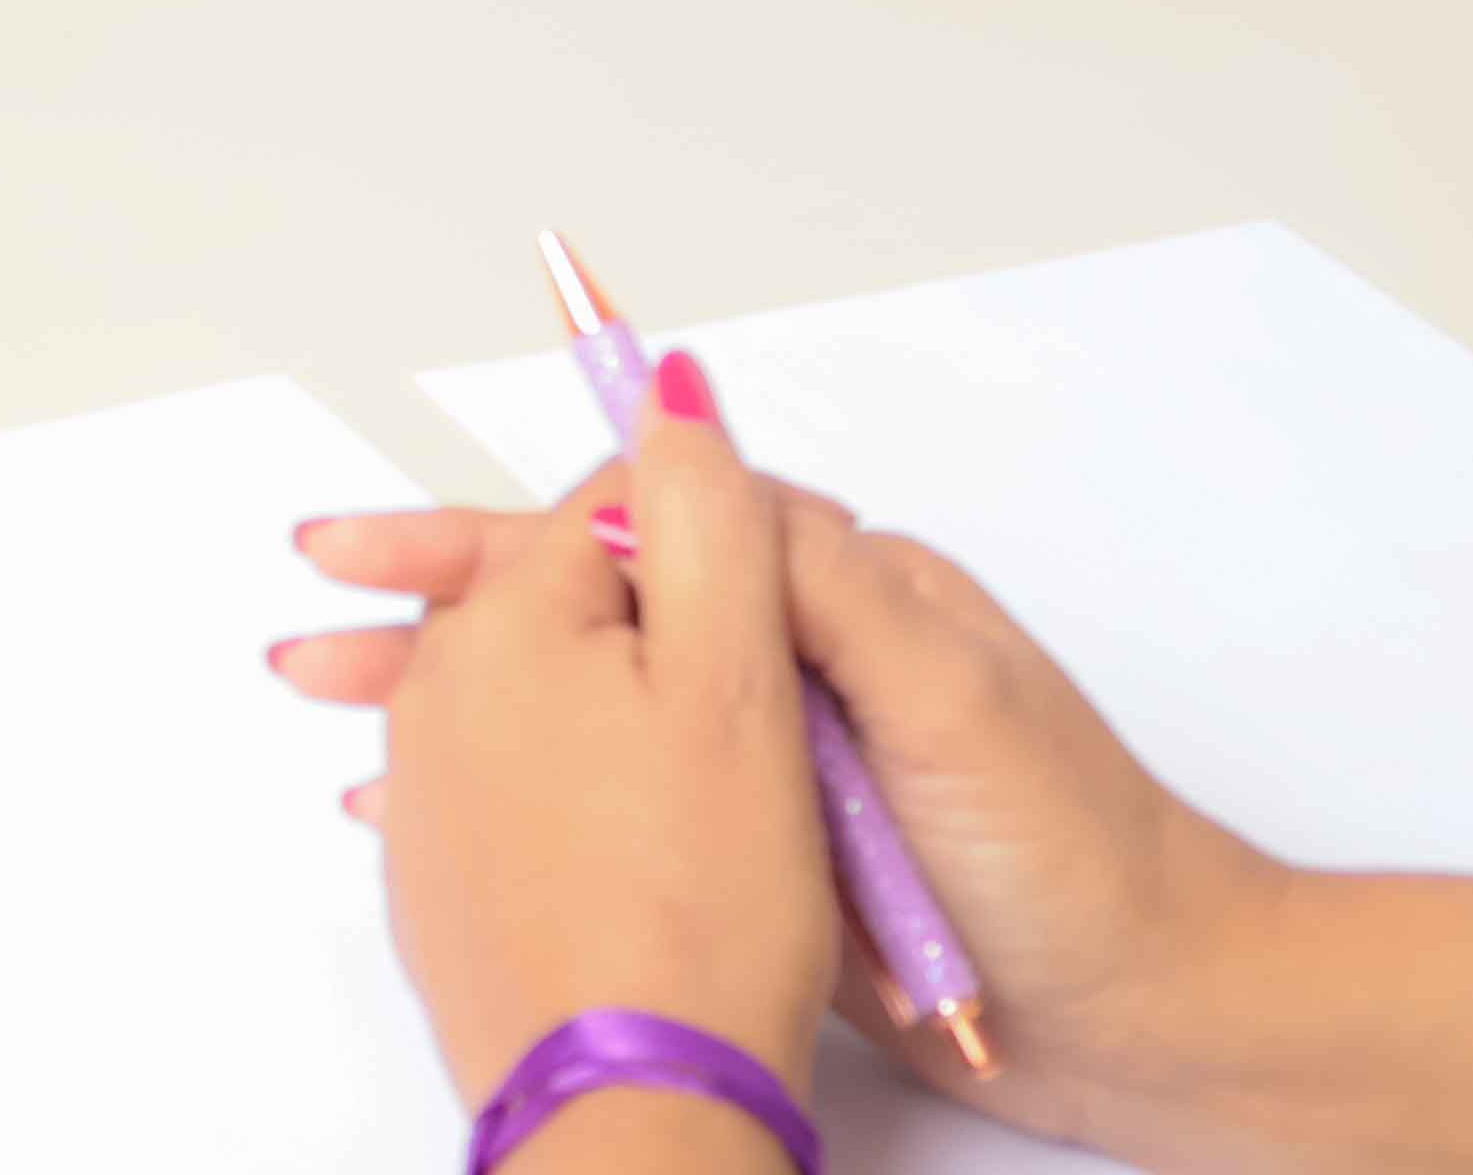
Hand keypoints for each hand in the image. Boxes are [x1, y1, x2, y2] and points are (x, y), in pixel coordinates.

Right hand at [288, 448, 1274, 1150]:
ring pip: (577, 704)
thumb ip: (817, 580)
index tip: (389, 543)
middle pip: (582, 609)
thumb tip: (700, 450)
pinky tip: (430, 808)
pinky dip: (511, 795)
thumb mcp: (946, 695)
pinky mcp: (767, 855)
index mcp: (834, 598)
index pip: (633, 530)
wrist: (1154, 1021)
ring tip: (331, 708)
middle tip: (318, 607)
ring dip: (449, 699)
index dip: (500, 537)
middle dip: (440, 604)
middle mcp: (791, 664)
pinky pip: (612, 800)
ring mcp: (771, 762)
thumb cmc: (1075, 857)